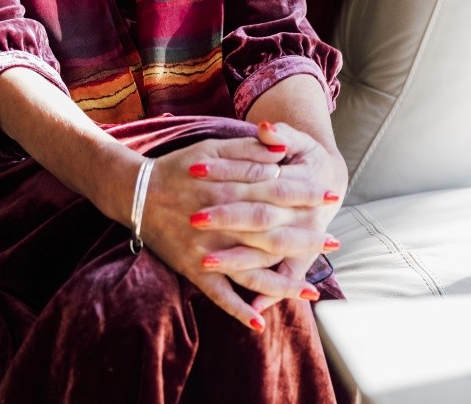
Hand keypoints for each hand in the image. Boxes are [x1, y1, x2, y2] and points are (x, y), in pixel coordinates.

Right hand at [134, 137, 330, 330]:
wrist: (135, 192)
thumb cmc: (179, 167)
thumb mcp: (213, 147)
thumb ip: (249, 152)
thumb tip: (282, 155)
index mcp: (230, 189)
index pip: (279, 194)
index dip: (308, 195)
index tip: (332, 196)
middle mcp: (223, 224)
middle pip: (273, 235)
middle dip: (307, 240)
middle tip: (336, 242)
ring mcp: (208, 251)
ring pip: (252, 273)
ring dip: (283, 285)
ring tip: (312, 292)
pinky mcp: (192, 270)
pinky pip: (218, 295)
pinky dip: (237, 310)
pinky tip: (259, 322)